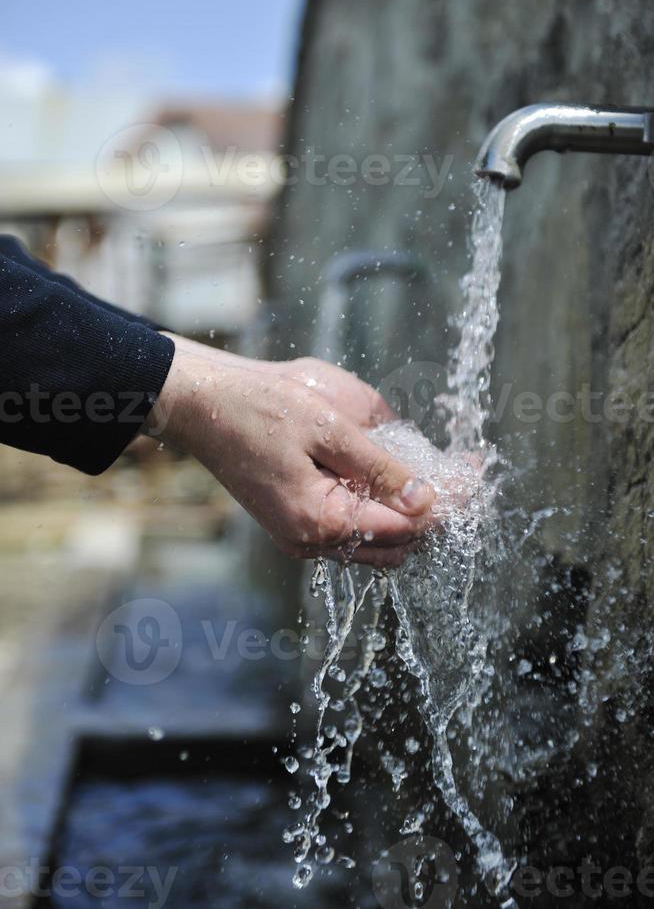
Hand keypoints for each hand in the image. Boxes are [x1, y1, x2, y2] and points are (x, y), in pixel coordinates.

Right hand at [153, 337, 436, 566]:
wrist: (201, 404)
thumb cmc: (260, 407)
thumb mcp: (329, 428)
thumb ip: (383, 468)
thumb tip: (430, 500)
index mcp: (321, 522)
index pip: (408, 526)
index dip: (448, 501)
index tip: (478, 471)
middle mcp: (311, 543)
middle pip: (397, 545)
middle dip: (434, 512)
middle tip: (461, 471)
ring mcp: (300, 537)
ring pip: (377, 543)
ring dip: (407, 513)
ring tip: (432, 471)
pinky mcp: (294, 524)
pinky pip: (351, 530)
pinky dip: (378, 509)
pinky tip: (389, 476)